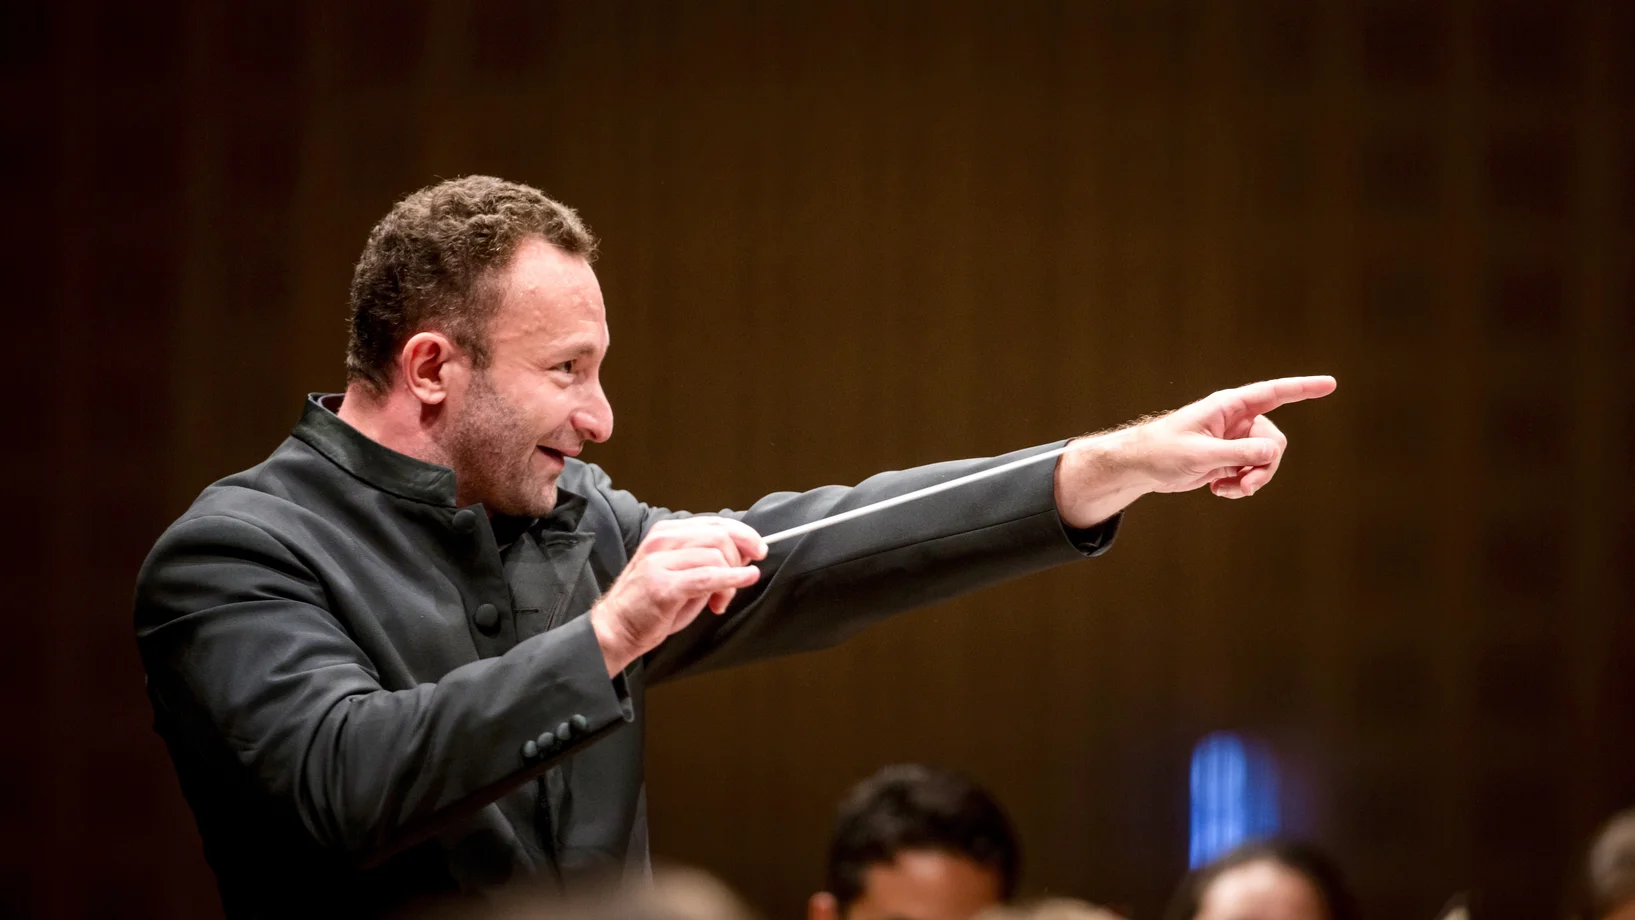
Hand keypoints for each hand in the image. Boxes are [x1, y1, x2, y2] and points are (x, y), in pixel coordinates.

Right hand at [589, 516, 766, 675]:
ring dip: (731, 579)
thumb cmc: (649, 603)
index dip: (744, 534)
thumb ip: (707, 560)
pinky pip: (709, 577)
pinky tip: (744, 580)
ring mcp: (660, 561)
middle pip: (719, 535)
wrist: (616, 628)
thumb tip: (744, 554)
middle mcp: (662, 541)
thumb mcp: (680, 572)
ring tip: (721, 600)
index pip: (714, 522)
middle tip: (742, 579)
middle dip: (740, 557)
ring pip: (716, 556)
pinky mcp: (664, 585)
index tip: (759, 549)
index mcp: (666, 533)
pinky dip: (732, 579)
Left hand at [1055, 375, 1336, 526]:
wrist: (1140, 467)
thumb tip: (1274, 450)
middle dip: (1265, 465)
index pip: (1274, 393)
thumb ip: (1238, 452)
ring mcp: (1234, 440)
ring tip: (1228, 490)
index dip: (1303, 388)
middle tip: (1245, 484)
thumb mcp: (1201, 453)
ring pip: (1265, 460)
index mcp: (1229, 406)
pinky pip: (1251, 473)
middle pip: (1274, 441)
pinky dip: (1240, 485)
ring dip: (1253, 479)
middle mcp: (1236, 420)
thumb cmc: (1163, 451)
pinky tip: (1218, 491)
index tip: (1331, 384)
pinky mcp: (1228, 459)